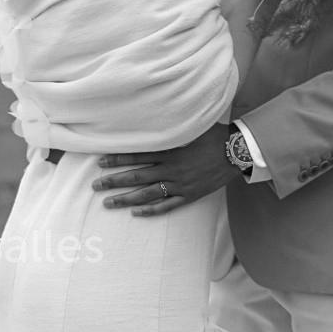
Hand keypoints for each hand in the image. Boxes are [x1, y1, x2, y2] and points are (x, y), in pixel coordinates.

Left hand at [91, 123, 241, 216]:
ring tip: (107, 203)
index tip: (100, 162)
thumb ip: (169, 128)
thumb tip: (150, 118)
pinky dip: (151, 210)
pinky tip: (135, 213)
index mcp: (170, 151)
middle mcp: (172, 169)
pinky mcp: (190, 195)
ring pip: (148, 194)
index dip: (118, 159)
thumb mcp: (190, 127)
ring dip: (126, 199)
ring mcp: (180, 184)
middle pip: (137, 177)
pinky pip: (167, 206)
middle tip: (95, 185)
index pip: (138, 156)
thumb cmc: (214, 136)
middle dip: (114, 181)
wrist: (237, 152)